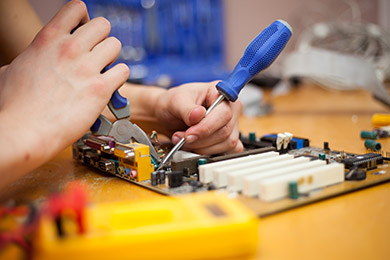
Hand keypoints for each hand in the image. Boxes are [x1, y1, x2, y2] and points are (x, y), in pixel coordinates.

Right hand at [0, 0, 128, 184]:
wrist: (24, 131)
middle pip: (103, 25)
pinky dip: (119, 78)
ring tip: (102, 71)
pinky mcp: (100, 89)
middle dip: (102, 39)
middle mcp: (69, 49)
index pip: (76, 8)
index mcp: (48, 39)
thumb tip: (33, 61)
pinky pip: (123, 71)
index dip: (84, 19)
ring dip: (112, 58)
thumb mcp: (12, 69)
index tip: (83, 32)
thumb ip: (32, 58)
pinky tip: (109, 86)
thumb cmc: (15, 106)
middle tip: (95, 55)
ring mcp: (86, 68)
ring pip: (116, 45)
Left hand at [154, 81, 242, 154]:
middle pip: (225, 131)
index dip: (206, 127)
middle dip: (201, 140)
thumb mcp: (176, 101)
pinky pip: (227, 151)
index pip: (224, 114)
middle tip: (181, 139)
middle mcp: (230, 108)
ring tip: (184, 142)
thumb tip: (199, 114)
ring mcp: (231, 125)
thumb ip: (187, 108)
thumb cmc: (175, 103)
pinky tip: (196, 147)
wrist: (170, 114)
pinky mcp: (228, 139)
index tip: (188, 135)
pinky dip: (209, 152)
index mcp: (219, 93)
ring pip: (227, 144)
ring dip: (202, 148)